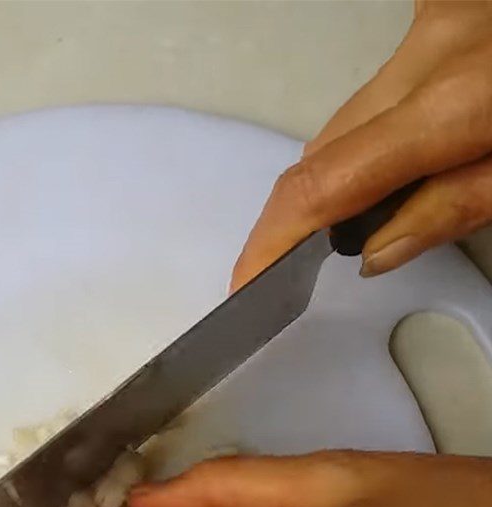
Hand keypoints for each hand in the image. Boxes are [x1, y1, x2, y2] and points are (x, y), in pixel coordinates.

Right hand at [231, 0, 491, 291]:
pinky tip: (385, 173)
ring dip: (332, 185)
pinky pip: (372, 97)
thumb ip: (456, 207)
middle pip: (320, 151)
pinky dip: (363, 147)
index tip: (246, 283)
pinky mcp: (435, 19)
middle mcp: (425, 54)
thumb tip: (374, 251)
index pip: (321, 183)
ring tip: (350, 227)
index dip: (269, 239)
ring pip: (341, 124)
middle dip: (296, 219)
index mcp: (458, 100)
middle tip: (289, 268)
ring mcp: (426, 28)